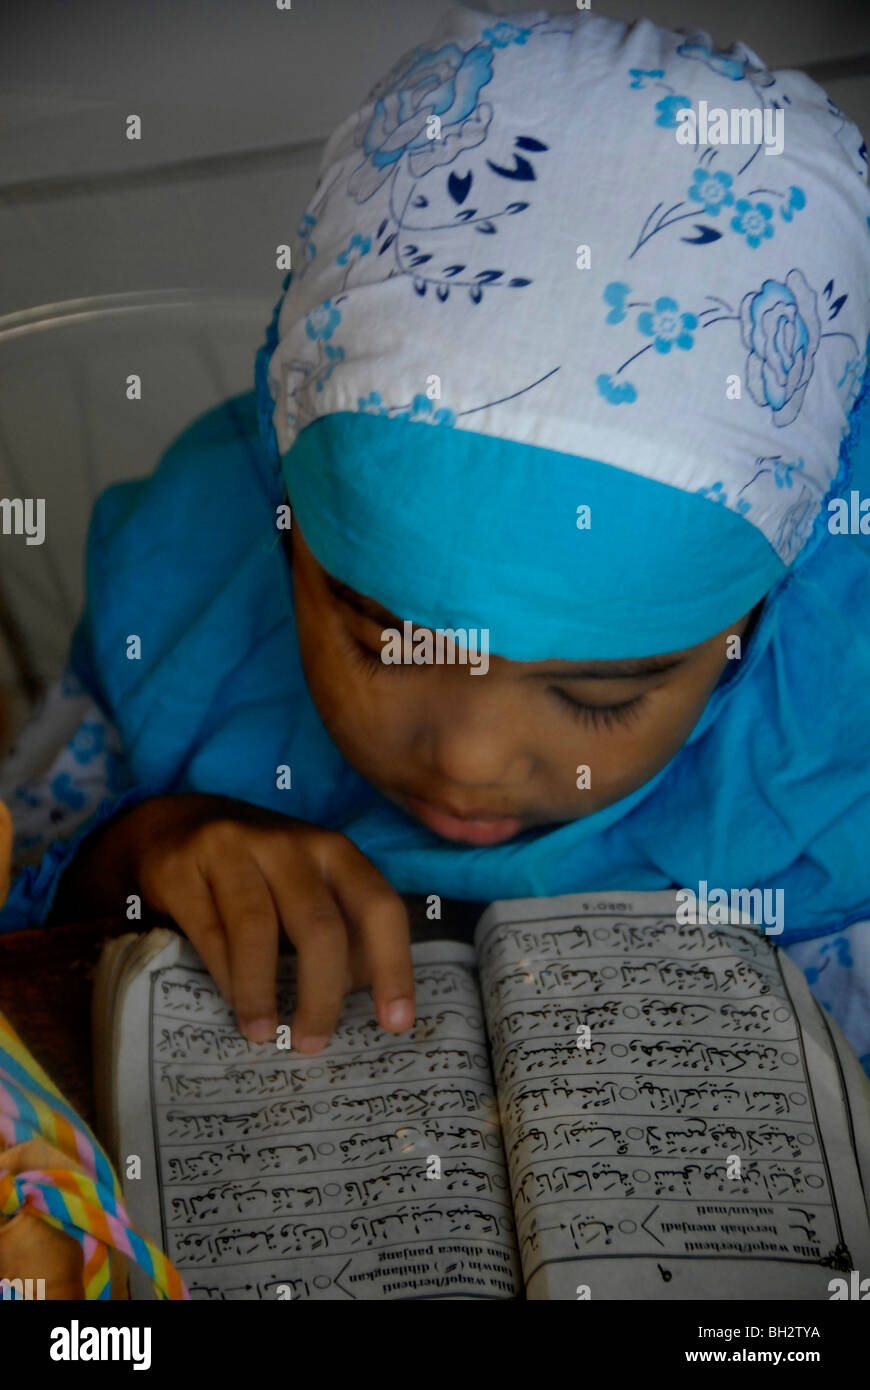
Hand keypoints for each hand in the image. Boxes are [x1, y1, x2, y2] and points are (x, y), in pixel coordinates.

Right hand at [95, 794, 413, 1051]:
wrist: (173, 827)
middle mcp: (289, 845)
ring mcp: (234, 851)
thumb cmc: (257, 869)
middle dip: (321, 994)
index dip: (392, 966)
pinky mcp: (183, 869)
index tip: (396, 1021)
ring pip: (258, 930)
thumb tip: (362, 991)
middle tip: (312, 1042)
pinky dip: (226, 977)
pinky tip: (235, 1005)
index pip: (379, 907)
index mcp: (333, 851)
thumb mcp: (306, 884)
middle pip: (319, 926)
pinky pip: (210, 933)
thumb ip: (338, 925)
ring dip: (262, 992)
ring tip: (264, 1033)